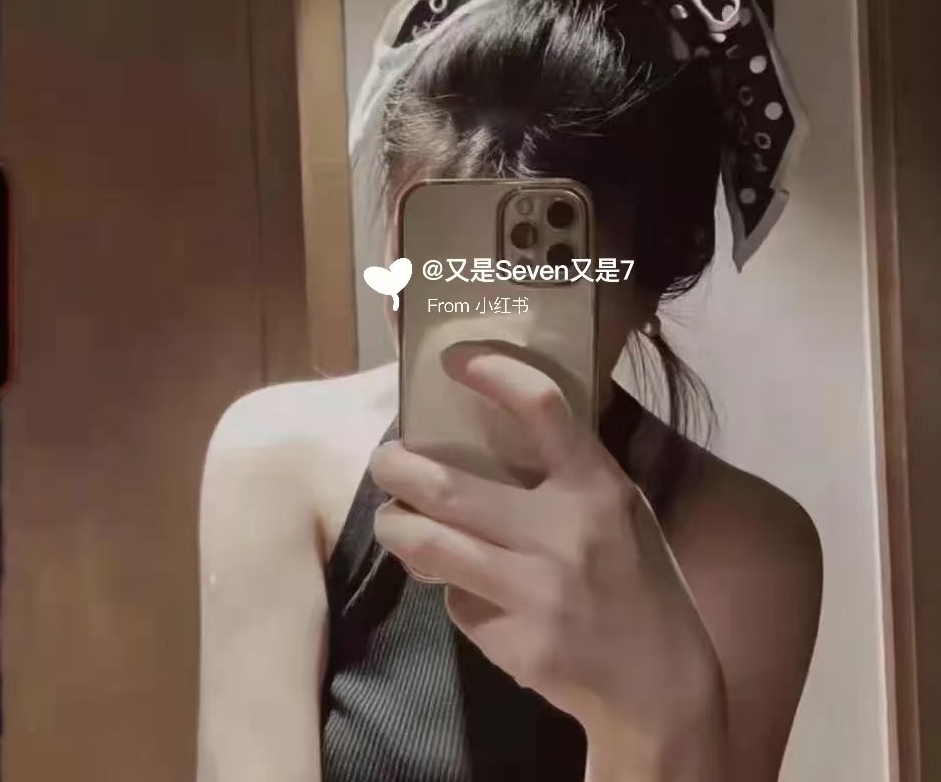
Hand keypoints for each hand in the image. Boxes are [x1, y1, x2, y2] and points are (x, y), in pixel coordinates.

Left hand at [370, 343, 726, 778]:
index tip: (453, 357)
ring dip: (396, 527)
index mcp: (597, 486)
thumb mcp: (622, 509)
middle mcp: (565, 532)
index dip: (493, 372)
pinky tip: (463, 591)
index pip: (543, 407)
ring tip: (391, 519)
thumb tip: (491, 426)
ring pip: (430, 546)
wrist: (661, 687)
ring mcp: (538, 591)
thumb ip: (568, 472)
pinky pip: (456, 604)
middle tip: (383, 460)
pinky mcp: (516, 644)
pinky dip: (449, 592)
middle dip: (396, 467)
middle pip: (450, 486)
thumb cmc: (637, 580)